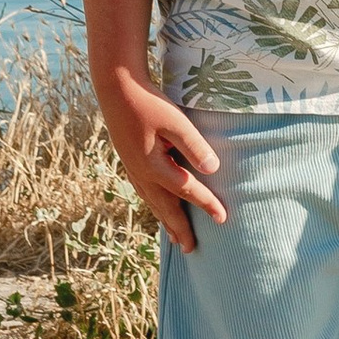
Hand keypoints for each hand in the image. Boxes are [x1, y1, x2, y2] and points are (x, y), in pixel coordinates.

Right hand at [99, 72, 226, 252]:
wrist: (115, 88)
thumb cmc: (148, 102)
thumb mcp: (174, 120)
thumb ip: (193, 145)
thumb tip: (212, 169)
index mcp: (154, 166)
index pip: (187, 191)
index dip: (206, 205)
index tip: (223, 218)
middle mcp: (142, 174)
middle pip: (165, 208)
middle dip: (180, 229)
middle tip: (191, 249)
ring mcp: (133, 169)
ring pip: (152, 203)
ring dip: (165, 221)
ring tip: (175, 238)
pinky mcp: (129, 162)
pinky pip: (145, 193)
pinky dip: (154, 206)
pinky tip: (157, 206)